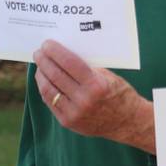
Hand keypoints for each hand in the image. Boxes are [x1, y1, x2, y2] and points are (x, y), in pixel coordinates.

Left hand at [33, 40, 153, 151]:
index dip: (55, 51)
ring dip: (41, 75)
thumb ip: (87, 67)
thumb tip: (63, 54)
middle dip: (44, 61)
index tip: (46, 44)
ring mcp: (74, 113)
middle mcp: (84, 100)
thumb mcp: (108, 76)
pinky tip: (44, 81)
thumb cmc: (119, 94)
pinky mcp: (68, 122)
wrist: (127, 122)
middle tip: (38, 53)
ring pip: (48, 90)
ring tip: (39, 66)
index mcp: (96, 85)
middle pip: (56, 76)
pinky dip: (45, 89)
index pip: (69, 63)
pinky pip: (50, 103)